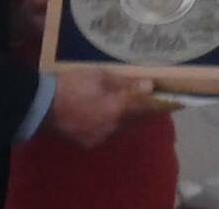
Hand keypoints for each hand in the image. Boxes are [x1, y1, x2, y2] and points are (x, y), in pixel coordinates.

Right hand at [43, 70, 164, 147]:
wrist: (42, 106)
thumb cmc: (71, 84)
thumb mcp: (98, 75)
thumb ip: (124, 83)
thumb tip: (149, 86)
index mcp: (119, 109)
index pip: (148, 109)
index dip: (162, 104)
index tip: (177, 101)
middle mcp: (114, 128)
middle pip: (134, 119)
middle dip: (139, 109)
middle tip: (141, 96)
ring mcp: (101, 137)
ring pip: (119, 127)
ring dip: (121, 116)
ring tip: (114, 102)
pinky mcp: (87, 143)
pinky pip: (104, 132)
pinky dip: (105, 122)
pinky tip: (96, 112)